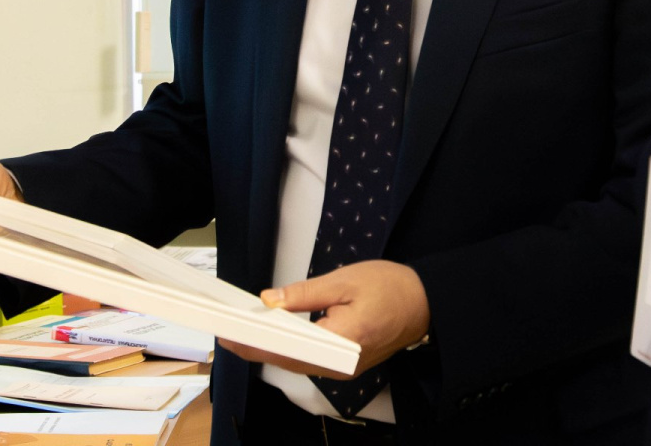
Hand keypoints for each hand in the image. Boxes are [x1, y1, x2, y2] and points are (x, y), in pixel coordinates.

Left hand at [219, 261, 430, 378]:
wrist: (424, 304)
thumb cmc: (390, 287)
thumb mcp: (344, 281)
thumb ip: (304, 294)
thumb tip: (269, 301)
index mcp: (343, 342)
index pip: (288, 349)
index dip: (255, 343)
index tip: (229, 333)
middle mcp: (341, 365)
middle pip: (288, 361)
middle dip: (254, 347)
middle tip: (226, 331)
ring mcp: (343, 369)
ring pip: (296, 364)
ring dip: (268, 350)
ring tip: (241, 333)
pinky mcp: (344, 366)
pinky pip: (309, 361)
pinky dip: (287, 350)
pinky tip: (271, 337)